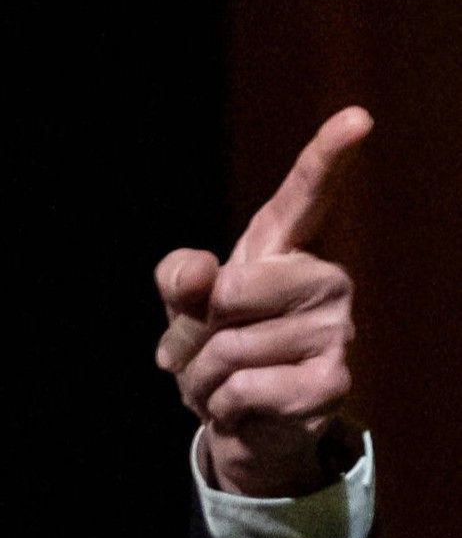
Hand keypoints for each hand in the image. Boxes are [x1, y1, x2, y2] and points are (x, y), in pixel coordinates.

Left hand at [155, 106, 368, 497]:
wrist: (239, 420)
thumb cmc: (215, 347)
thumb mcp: (184, 307)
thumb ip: (181, 279)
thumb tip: (199, 275)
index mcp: (285, 249)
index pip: (307, 193)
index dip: (328, 154)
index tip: (357, 117)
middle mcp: (325, 280)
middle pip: (227, 293)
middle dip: (192, 333)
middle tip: (204, 351)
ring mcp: (338, 331)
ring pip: (229, 349)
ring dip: (202, 379)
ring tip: (222, 384)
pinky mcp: (332, 382)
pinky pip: (244, 388)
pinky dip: (221, 407)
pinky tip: (242, 408)